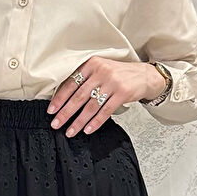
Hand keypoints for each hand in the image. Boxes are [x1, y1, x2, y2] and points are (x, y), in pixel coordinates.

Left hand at [47, 57, 166, 134]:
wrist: (145, 75)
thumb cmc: (120, 75)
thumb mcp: (101, 70)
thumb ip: (85, 79)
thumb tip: (64, 98)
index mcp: (92, 64)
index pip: (71, 82)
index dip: (60, 98)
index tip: (51, 110)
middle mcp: (101, 71)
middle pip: (79, 96)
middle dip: (65, 112)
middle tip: (56, 124)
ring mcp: (112, 83)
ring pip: (91, 106)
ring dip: (79, 121)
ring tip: (70, 131)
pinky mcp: (122, 93)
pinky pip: (105, 111)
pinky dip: (95, 122)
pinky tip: (88, 130)